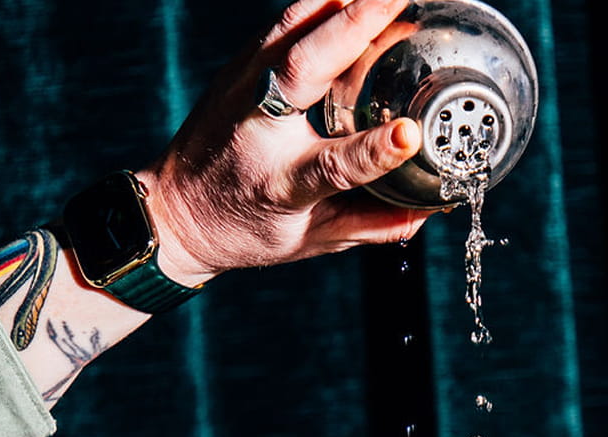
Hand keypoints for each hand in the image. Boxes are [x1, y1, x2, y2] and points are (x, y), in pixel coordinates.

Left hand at [141, 0, 433, 285]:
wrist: (176, 212)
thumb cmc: (247, 230)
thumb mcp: (312, 241)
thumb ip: (373, 226)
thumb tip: (431, 210)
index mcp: (281, 183)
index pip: (334, 165)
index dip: (374, 151)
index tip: (410, 135)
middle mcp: (257, 127)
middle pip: (306, 65)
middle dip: (357, 25)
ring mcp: (242, 86)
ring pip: (292, 24)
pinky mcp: (240, 64)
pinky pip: (287, 20)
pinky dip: (324, 2)